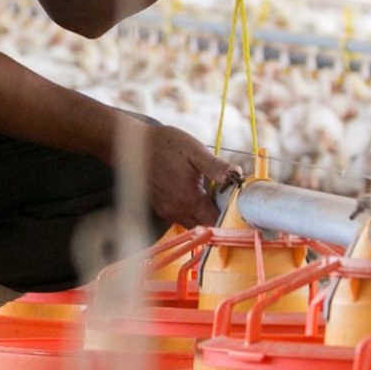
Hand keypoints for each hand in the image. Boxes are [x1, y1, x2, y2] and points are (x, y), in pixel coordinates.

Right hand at [118, 117, 238, 228]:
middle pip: (205, 224)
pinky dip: (189, 207)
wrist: (133, 145)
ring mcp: (166, 211)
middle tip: (222, 194)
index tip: (235, 201)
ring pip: (193, 221)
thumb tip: (237, 175)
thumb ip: (216, 167)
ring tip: (205, 189)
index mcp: (189, 199)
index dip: (229, 214)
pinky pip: (180, 215)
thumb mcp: (194, 151)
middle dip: (216, 213)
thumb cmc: (165, 145)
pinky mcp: (160, 207)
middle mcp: (177, 210)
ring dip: (202, 211)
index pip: (217, 221)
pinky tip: (189, 188)